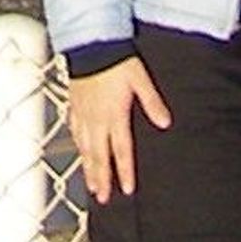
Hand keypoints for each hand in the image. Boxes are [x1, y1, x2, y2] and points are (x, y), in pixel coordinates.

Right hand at [67, 55, 170, 202]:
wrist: (90, 43)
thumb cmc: (116, 60)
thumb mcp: (140, 79)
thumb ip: (152, 102)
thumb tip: (165, 122)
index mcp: (114, 115)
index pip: (121, 150)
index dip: (124, 171)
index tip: (126, 189)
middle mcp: (96, 119)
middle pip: (99, 155)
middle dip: (101, 178)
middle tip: (102, 198)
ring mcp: (83, 113)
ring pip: (84, 147)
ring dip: (88, 167)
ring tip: (91, 184)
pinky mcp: (75, 104)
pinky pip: (74, 130)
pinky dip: (77, 145)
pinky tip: (79, 150)